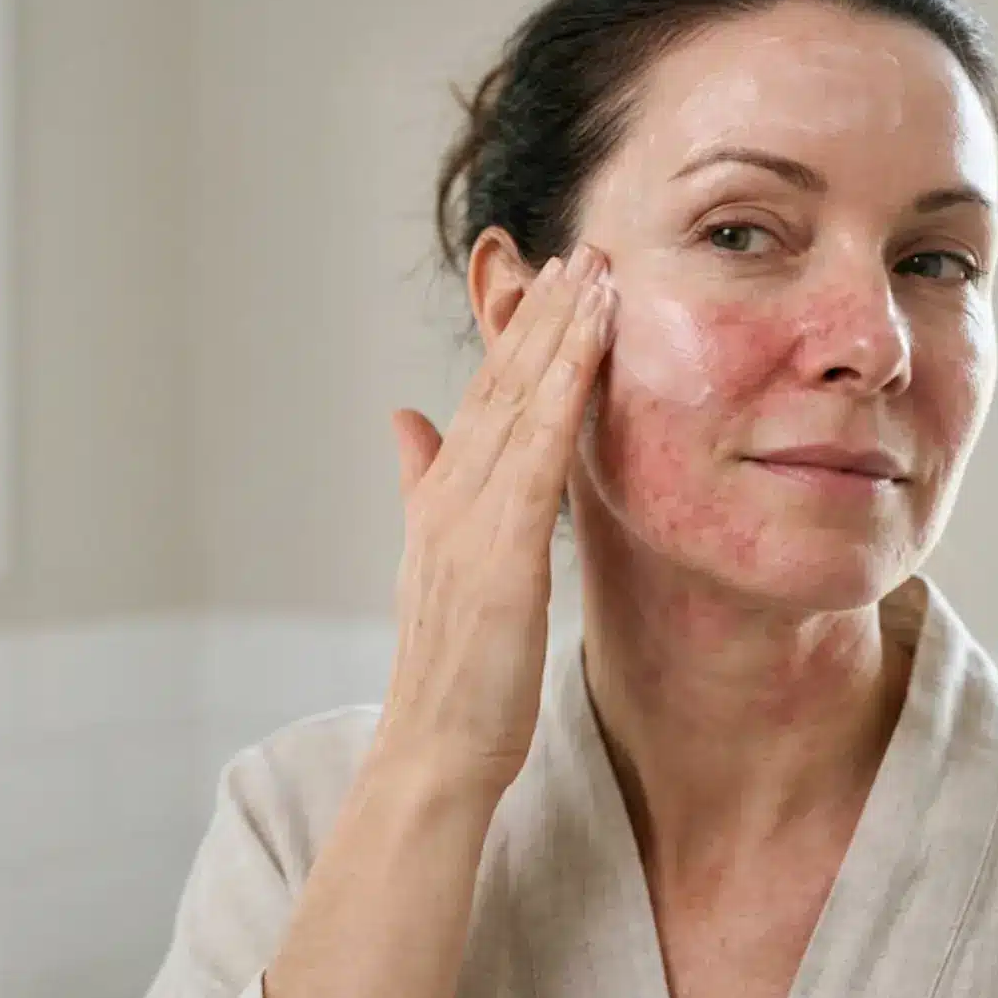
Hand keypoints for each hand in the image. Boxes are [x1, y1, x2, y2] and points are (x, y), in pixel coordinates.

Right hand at [376, 242, 615, 793]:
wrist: (434, 747)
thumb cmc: (453, 671)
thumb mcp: (436, 564)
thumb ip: (421, 483)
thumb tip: (404, 419)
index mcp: (442, 499)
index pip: (484, 397)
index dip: (517, 335)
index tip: (553, 279)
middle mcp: (451, 495)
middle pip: (500, 384)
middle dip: (542, 313)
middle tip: (583, 250)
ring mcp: (471, 518)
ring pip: (518, 403)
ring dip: (558, 332)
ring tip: (593, 274)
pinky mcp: (499, 548)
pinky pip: (537, 452)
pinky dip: (562, 391)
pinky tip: (590, 347)